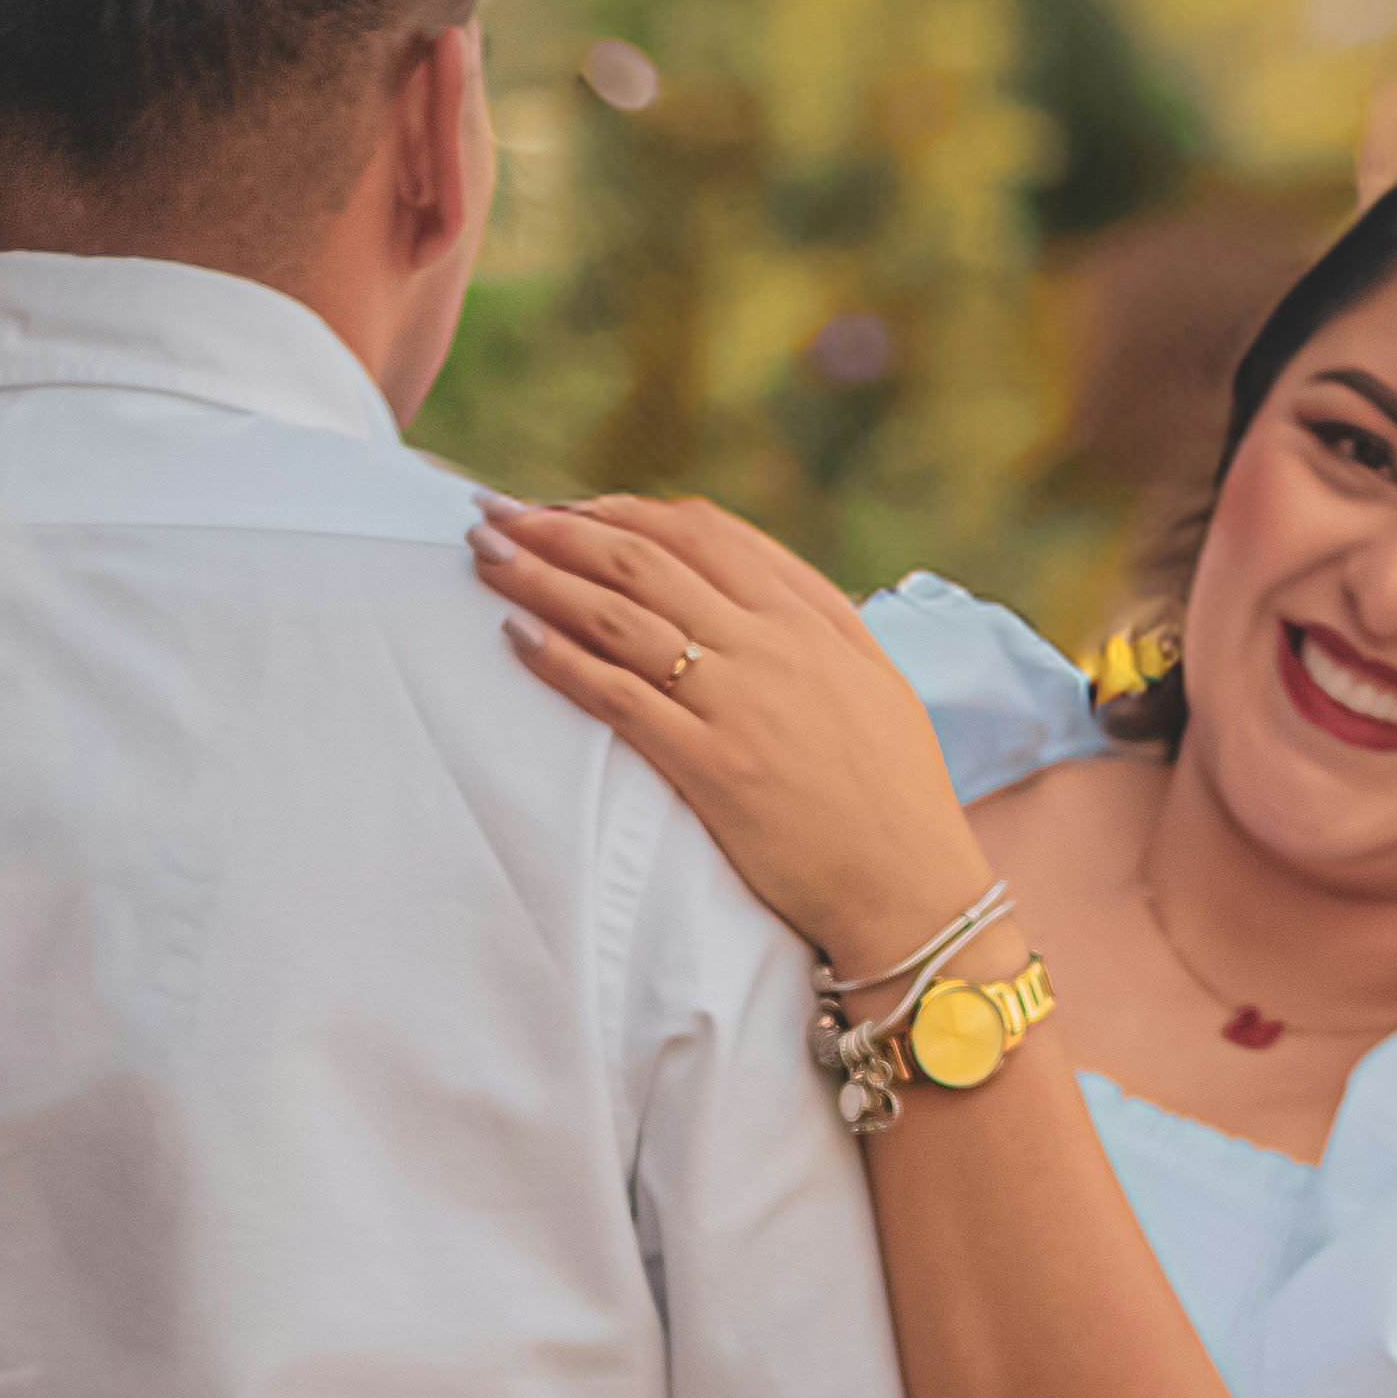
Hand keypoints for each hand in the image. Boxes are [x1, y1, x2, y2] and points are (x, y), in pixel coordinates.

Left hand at [472, 493, 999, 981]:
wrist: (910, 890)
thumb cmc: (896, 793)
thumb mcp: (874, 677)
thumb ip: (820, 616)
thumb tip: (761, 573)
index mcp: (811, 618)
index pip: (704, 532)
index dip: (626, 510)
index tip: (573, 507)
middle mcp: (771, 646)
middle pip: (646, 559)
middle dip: (561, 527)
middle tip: (495, 513)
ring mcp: (739, 703)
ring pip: (620, 615)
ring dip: (543, 577)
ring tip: (486, 557)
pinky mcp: (711, 766)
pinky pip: (619, 697)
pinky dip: (562, 658)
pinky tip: (517, 635)